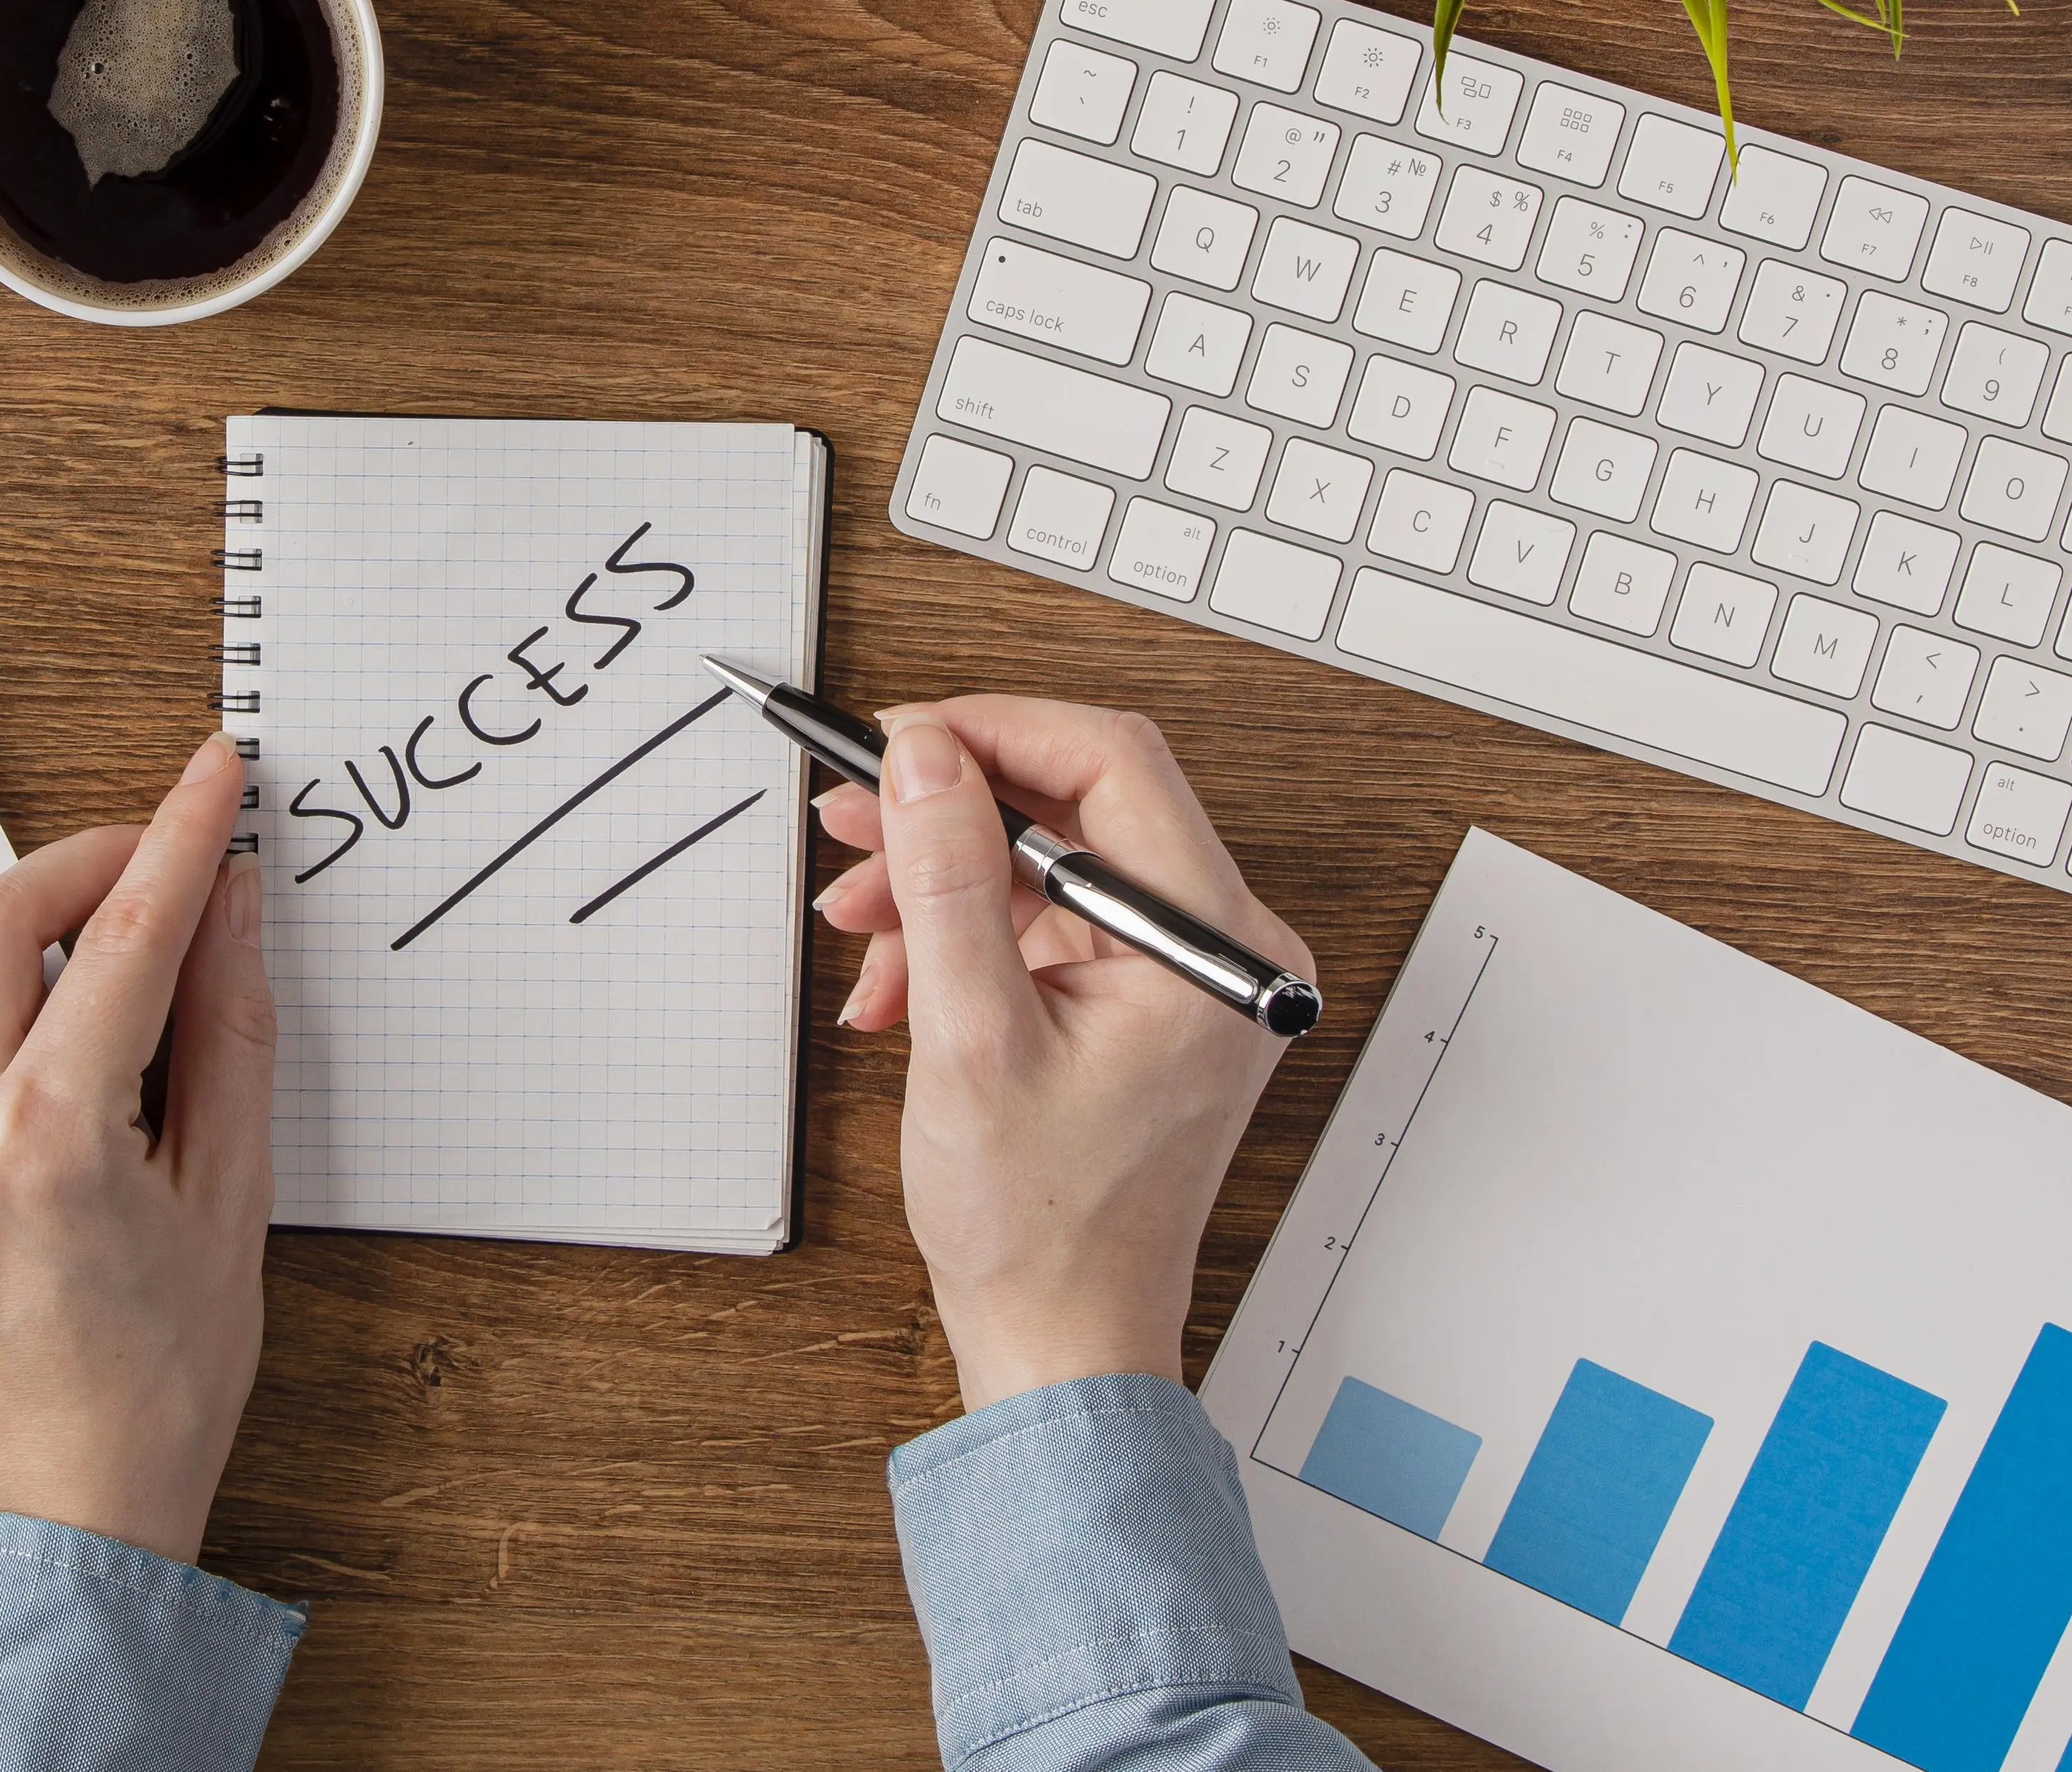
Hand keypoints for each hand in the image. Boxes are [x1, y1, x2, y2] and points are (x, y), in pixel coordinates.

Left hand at [0, 736, 273, 1564]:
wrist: (56, 1511)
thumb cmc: (157, 1379)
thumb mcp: (231, 1197)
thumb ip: (229, 1031)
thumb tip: (226, 900)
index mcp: (52, 1141)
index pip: (125, 933)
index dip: (178, 835)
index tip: (208, 778)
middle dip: (82, 867)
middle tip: (142, 875)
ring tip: (35, 985)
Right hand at [815, 698, 1310, 1409]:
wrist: (1061, 1340)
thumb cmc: (1042, 1228)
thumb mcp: (971, 1039)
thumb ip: (948, 881)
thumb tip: (925, 757)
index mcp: (1217, 947)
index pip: (1113, 763)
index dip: (992, 731)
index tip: (898, 740)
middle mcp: (1222, 948)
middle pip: (1075, 805)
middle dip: (946, 814)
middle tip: (849, 821)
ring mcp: (1183, 975)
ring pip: (1045, 862)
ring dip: (938, 882)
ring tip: (858, 928)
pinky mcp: (1141, 1001)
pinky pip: (1043, 922)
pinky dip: (961, 936)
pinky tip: (897, 984)